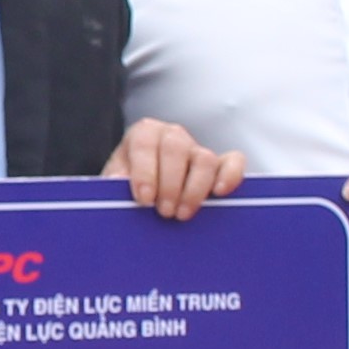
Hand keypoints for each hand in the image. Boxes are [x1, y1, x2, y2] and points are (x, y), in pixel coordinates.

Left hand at [105, 119, 245, 220]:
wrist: (145, 198)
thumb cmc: (128, 188)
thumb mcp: (115, 183)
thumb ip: (115, 180)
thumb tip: (118, 182)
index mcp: (144, 134)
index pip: (145, 142)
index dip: (145, 170)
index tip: (144, 199)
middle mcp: (172, 136)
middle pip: (176, 147)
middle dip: (170, 183)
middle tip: (165, 212)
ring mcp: (197, 149)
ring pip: (204, 158)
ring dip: (195, 189)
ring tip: (183, 214)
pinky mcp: (220, 165)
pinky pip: (233, 161)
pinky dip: (230, 175)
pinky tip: (219, 193)